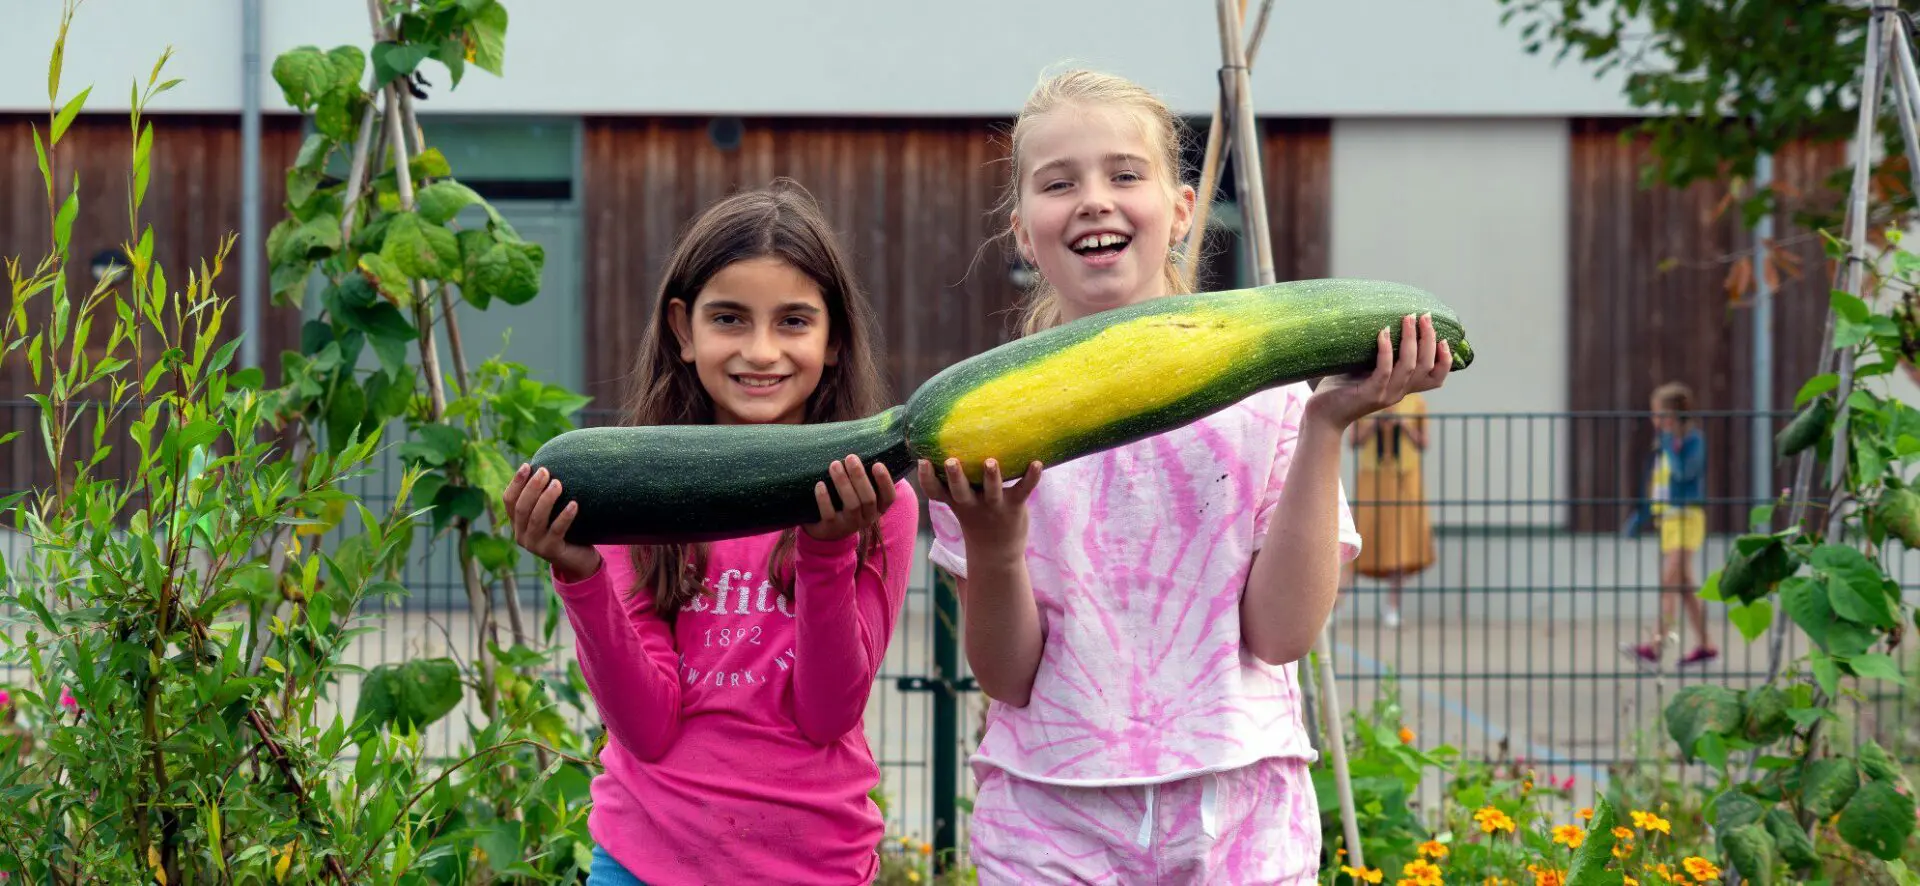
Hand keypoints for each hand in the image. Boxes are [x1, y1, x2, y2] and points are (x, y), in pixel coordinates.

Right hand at [504, 464, 601, 582]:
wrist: (579, 560)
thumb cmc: (566, 531)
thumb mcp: (552, 514)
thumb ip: (546, 496)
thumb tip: (551, 464)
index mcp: (517, 523)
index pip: (508, 501)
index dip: (515, 483)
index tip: (527, 465)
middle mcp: (521, 535)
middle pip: (521, 508)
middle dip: (532, 487)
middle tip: (545, 471)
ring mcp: (535, 545)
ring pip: (536, 519)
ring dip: (546, 499)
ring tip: (558, 484)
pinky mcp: (551, 551)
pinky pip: (557, 531)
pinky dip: (565, 516)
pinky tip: (574, 504)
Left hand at [804, 454, 897, 541]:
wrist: (825, 530)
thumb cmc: (845, 501)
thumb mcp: (859, 493)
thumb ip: (864, 475)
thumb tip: (864, 441)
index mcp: (877, 508)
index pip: (889, 497)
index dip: (885, 482)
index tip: (877, 464)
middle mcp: (867, 518)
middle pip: (868, 499)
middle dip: (859, 477)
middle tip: (850, 457)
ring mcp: (849, 525)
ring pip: (851, 505)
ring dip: (843, 483)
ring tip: (834, 465)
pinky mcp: (831, 529)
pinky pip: (829, 514)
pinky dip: (824, 498)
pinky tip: (820, 484)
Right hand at [917, 457, 1042, 555]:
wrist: (997, 553)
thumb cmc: (976, 519)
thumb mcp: (961, 503)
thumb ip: (955, 481)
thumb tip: (946, 446)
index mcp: (956, 501)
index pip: (935, 491)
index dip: (926, 478)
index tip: (922, 461)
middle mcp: (972, 503)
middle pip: (960, 491)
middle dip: (955, 477)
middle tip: (951, 461)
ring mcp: (994, 505)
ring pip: (992, 490)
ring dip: (991, 476)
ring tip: (990, 462)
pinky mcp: (1015, 506)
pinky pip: (1023, 489)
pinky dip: (1032, 477)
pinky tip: (1037, 462)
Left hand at [1307, 312, 1450, 430]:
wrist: (1323, 416)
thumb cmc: (1341, 388)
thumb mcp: (1367, 369)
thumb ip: (1380, 355)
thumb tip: (1385, 322)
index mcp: (1403, 388)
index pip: (1436, 379)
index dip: (1445, 360)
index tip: (1444, 339)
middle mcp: (1399, 392)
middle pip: (1427, 366)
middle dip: (1429, 339)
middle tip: (1424, 315)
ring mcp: (1386, 394)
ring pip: (1409, 365)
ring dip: (1410, 339)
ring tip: (1407, 318)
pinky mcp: (1370, 393)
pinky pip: (1384, 369)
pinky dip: (1385, 349)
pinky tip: (1382, 332)